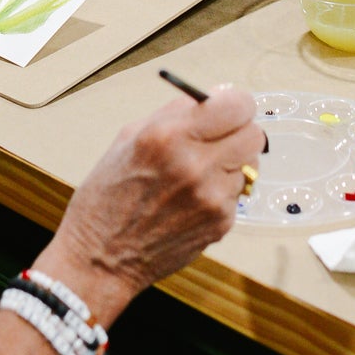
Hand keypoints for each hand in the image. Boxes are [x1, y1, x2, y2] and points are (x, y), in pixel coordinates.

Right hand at [34, 84, 262, 324]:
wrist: (100, 258)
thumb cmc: (108, 195)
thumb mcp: (130, 137)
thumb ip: (175, 114)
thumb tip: (214, 96)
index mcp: (168, 136)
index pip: (236, 105)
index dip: (236, 103)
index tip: (228, 107)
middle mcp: (195, 166)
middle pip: (254, 134)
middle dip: (239, 131)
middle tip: (220, 136)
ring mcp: (211, 198)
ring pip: (249, 165)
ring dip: (231, 163)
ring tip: (200, 172)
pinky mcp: (221, 224)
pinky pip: (236, 194)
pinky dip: (222, 191)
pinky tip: (193, 199)